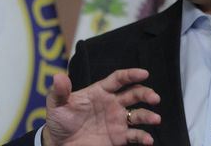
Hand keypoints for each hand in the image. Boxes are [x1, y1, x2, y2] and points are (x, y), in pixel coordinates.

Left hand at [43, 69, 160, 145]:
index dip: (131, 74)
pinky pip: (135, 136)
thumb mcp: (56, 104)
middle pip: (134, 94)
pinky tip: (148, 140)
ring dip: (148, 116)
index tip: (143, 73)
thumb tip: (58, 77)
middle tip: (154, 98)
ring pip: (138, 115)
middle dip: (145, 93)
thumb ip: (59, 91)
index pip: (118, 79)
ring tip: (155, 118)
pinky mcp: (119, 137)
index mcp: (100, 91)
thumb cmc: (59, 120)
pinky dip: (143, 137)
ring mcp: (117, 120)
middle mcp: (112, 104)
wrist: (59, 142)